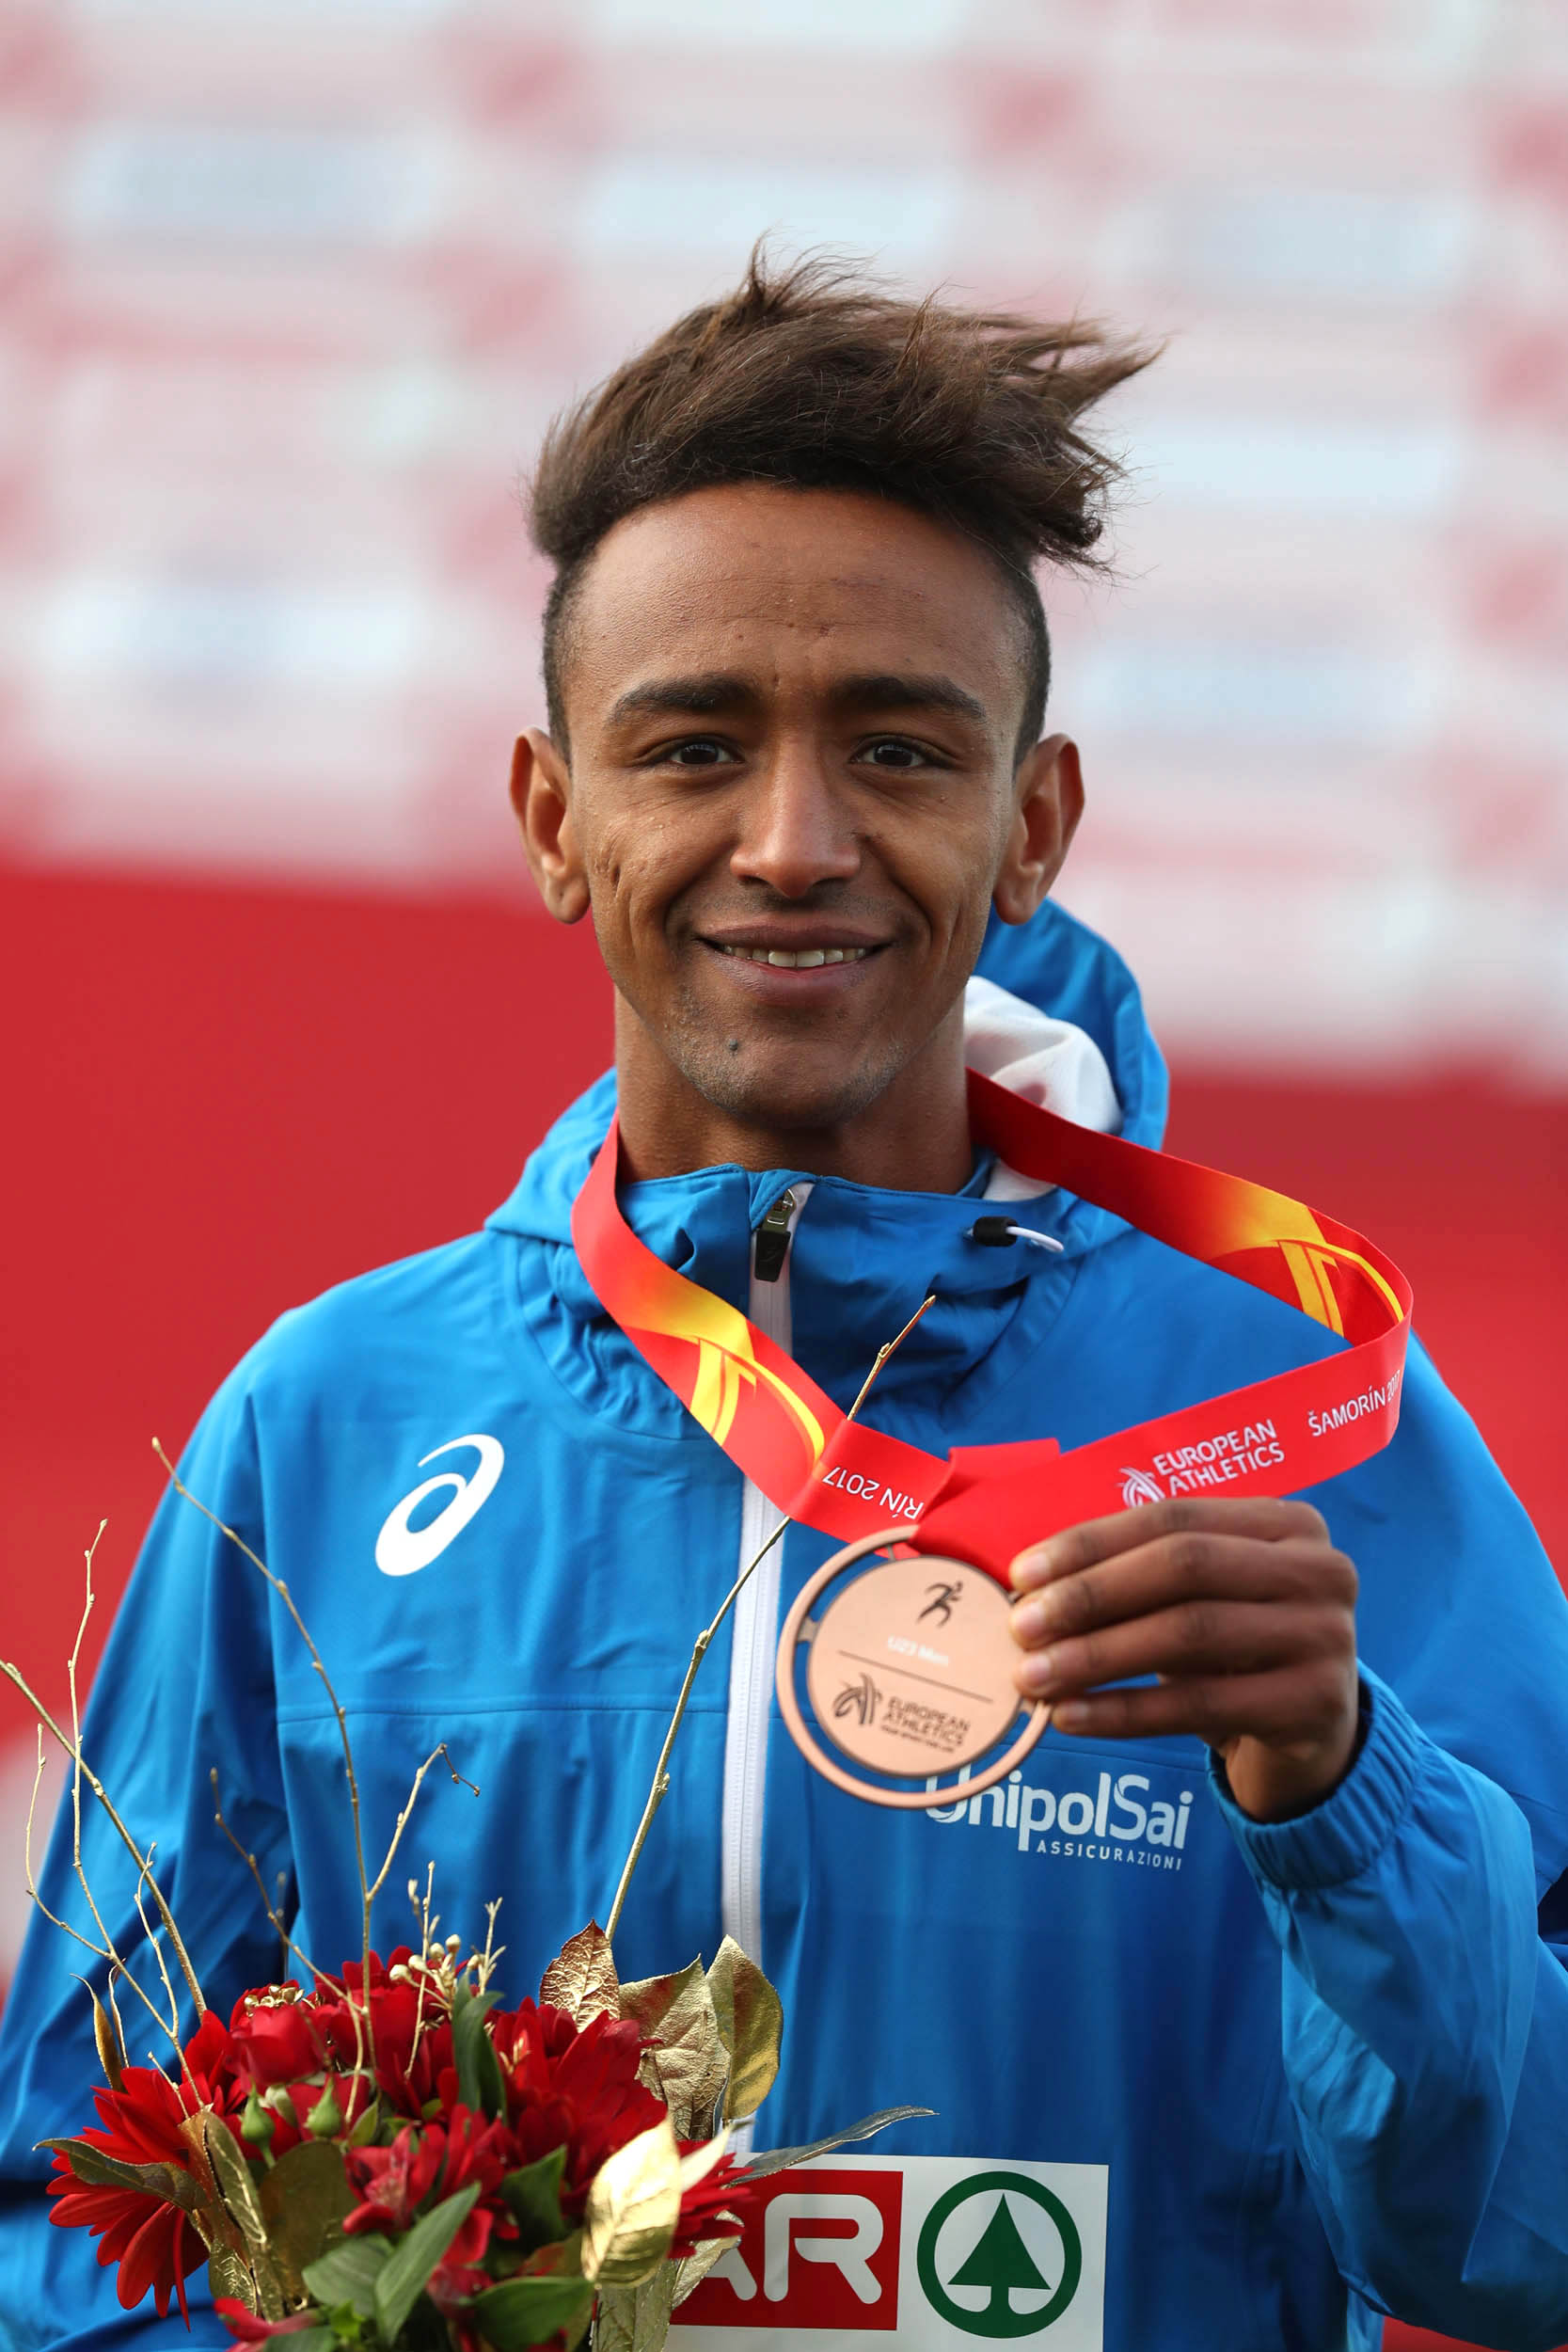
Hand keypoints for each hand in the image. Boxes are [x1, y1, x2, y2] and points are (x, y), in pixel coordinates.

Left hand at [1008, 1496, 1359, 1822]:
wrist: (1316, 1736)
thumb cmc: (1237, 1652)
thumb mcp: (1202, 1599)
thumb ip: (1138, 1576)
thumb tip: (1030, 1588)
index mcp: (1287, 1523)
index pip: (1173, 1517)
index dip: (1091, 1543)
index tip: (1021, 1574)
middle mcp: (1319, 1569)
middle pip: (1183, 1566)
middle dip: (1090, 1595)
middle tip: (1022, 1627)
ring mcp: (1326, 1637)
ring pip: (1188, 1633)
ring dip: (1097, 1656)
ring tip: (1034, 1678)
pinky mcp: (1314, 1704)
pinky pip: (1199, 1704)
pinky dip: (1124, 1712)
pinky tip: (1072, 1717)